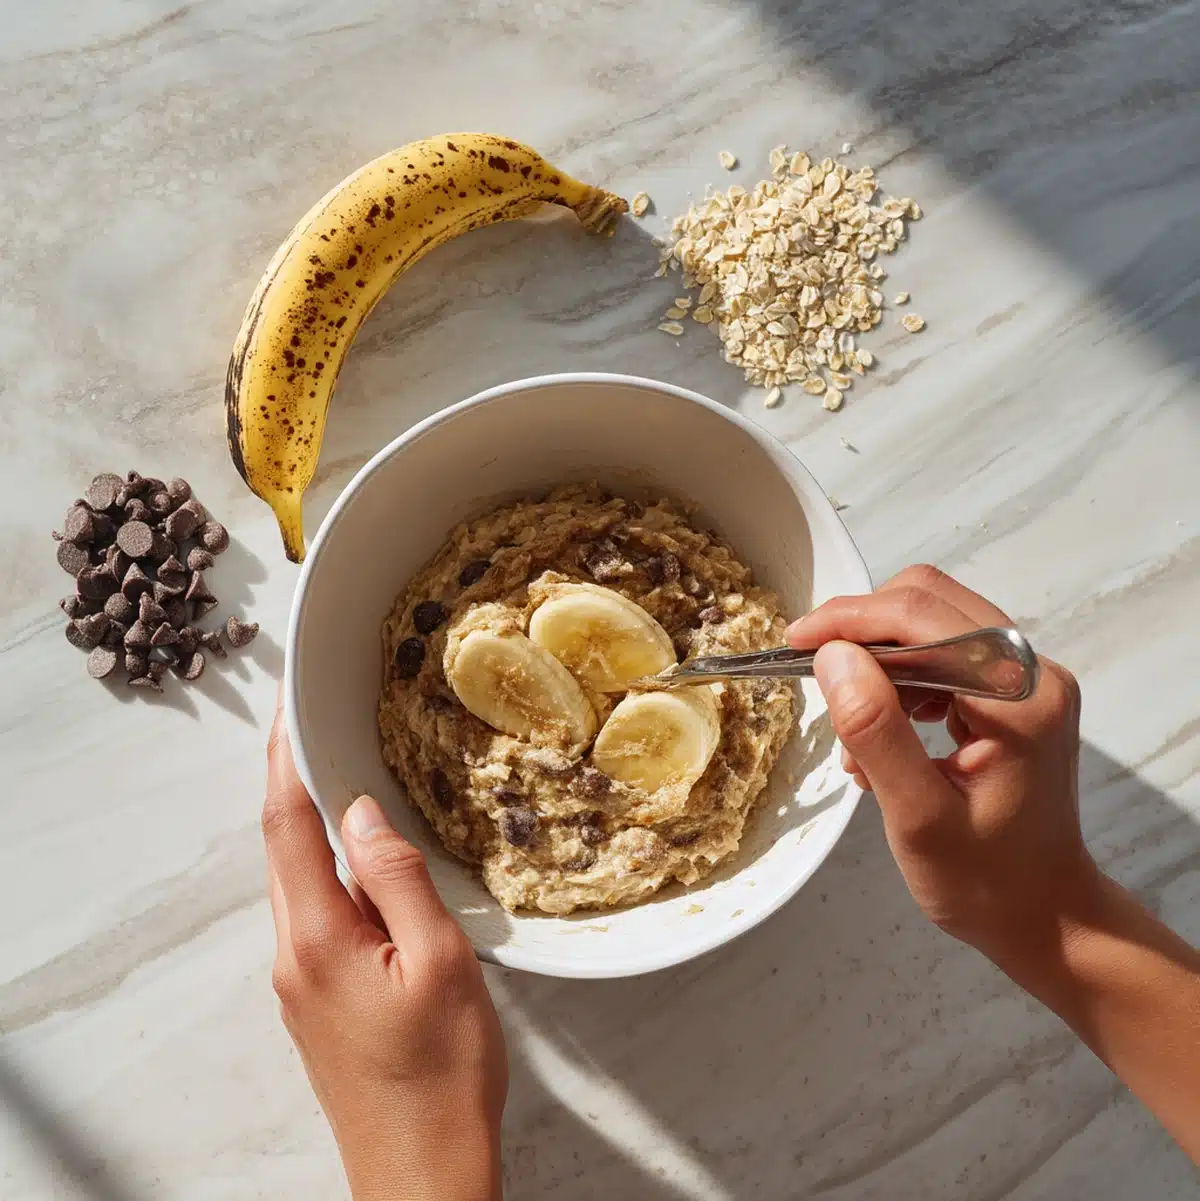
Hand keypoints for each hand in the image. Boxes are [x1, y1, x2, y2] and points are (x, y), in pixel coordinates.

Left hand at [262, 702, 506, 1200]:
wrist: (423, 1174)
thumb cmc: (442, 1077)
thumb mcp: (439, 964)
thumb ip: (398, 880)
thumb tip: (363, 814)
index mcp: (318, 938)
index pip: (288, 825)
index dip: (286, 758)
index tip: (290, 705)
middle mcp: (294, 955)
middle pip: (283, 847)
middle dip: (296, 780)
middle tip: (322, 723)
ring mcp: (302, 981)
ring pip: (301, 880)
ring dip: (316, 824)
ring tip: (350, 775)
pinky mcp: (320, 998)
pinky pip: (318, 911)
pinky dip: (333, 869)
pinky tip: (367, 861)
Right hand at [786, 565, 1094, 961]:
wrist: (1046, 917)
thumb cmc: (984, 883)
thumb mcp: (917, 817)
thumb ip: (875, 730)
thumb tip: (832, 656)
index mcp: (1018, 697)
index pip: (922, 617)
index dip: (850, 620)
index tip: (793, 643)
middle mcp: (1032, 671)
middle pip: (929, 601)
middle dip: (861, 629)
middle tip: (813, 673)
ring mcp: (1027, 678)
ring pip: (931, 621)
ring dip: (877, 658)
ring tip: (852, 727)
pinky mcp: (1013, 692)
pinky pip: (943, 652)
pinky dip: (899, 678)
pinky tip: (881, 732)